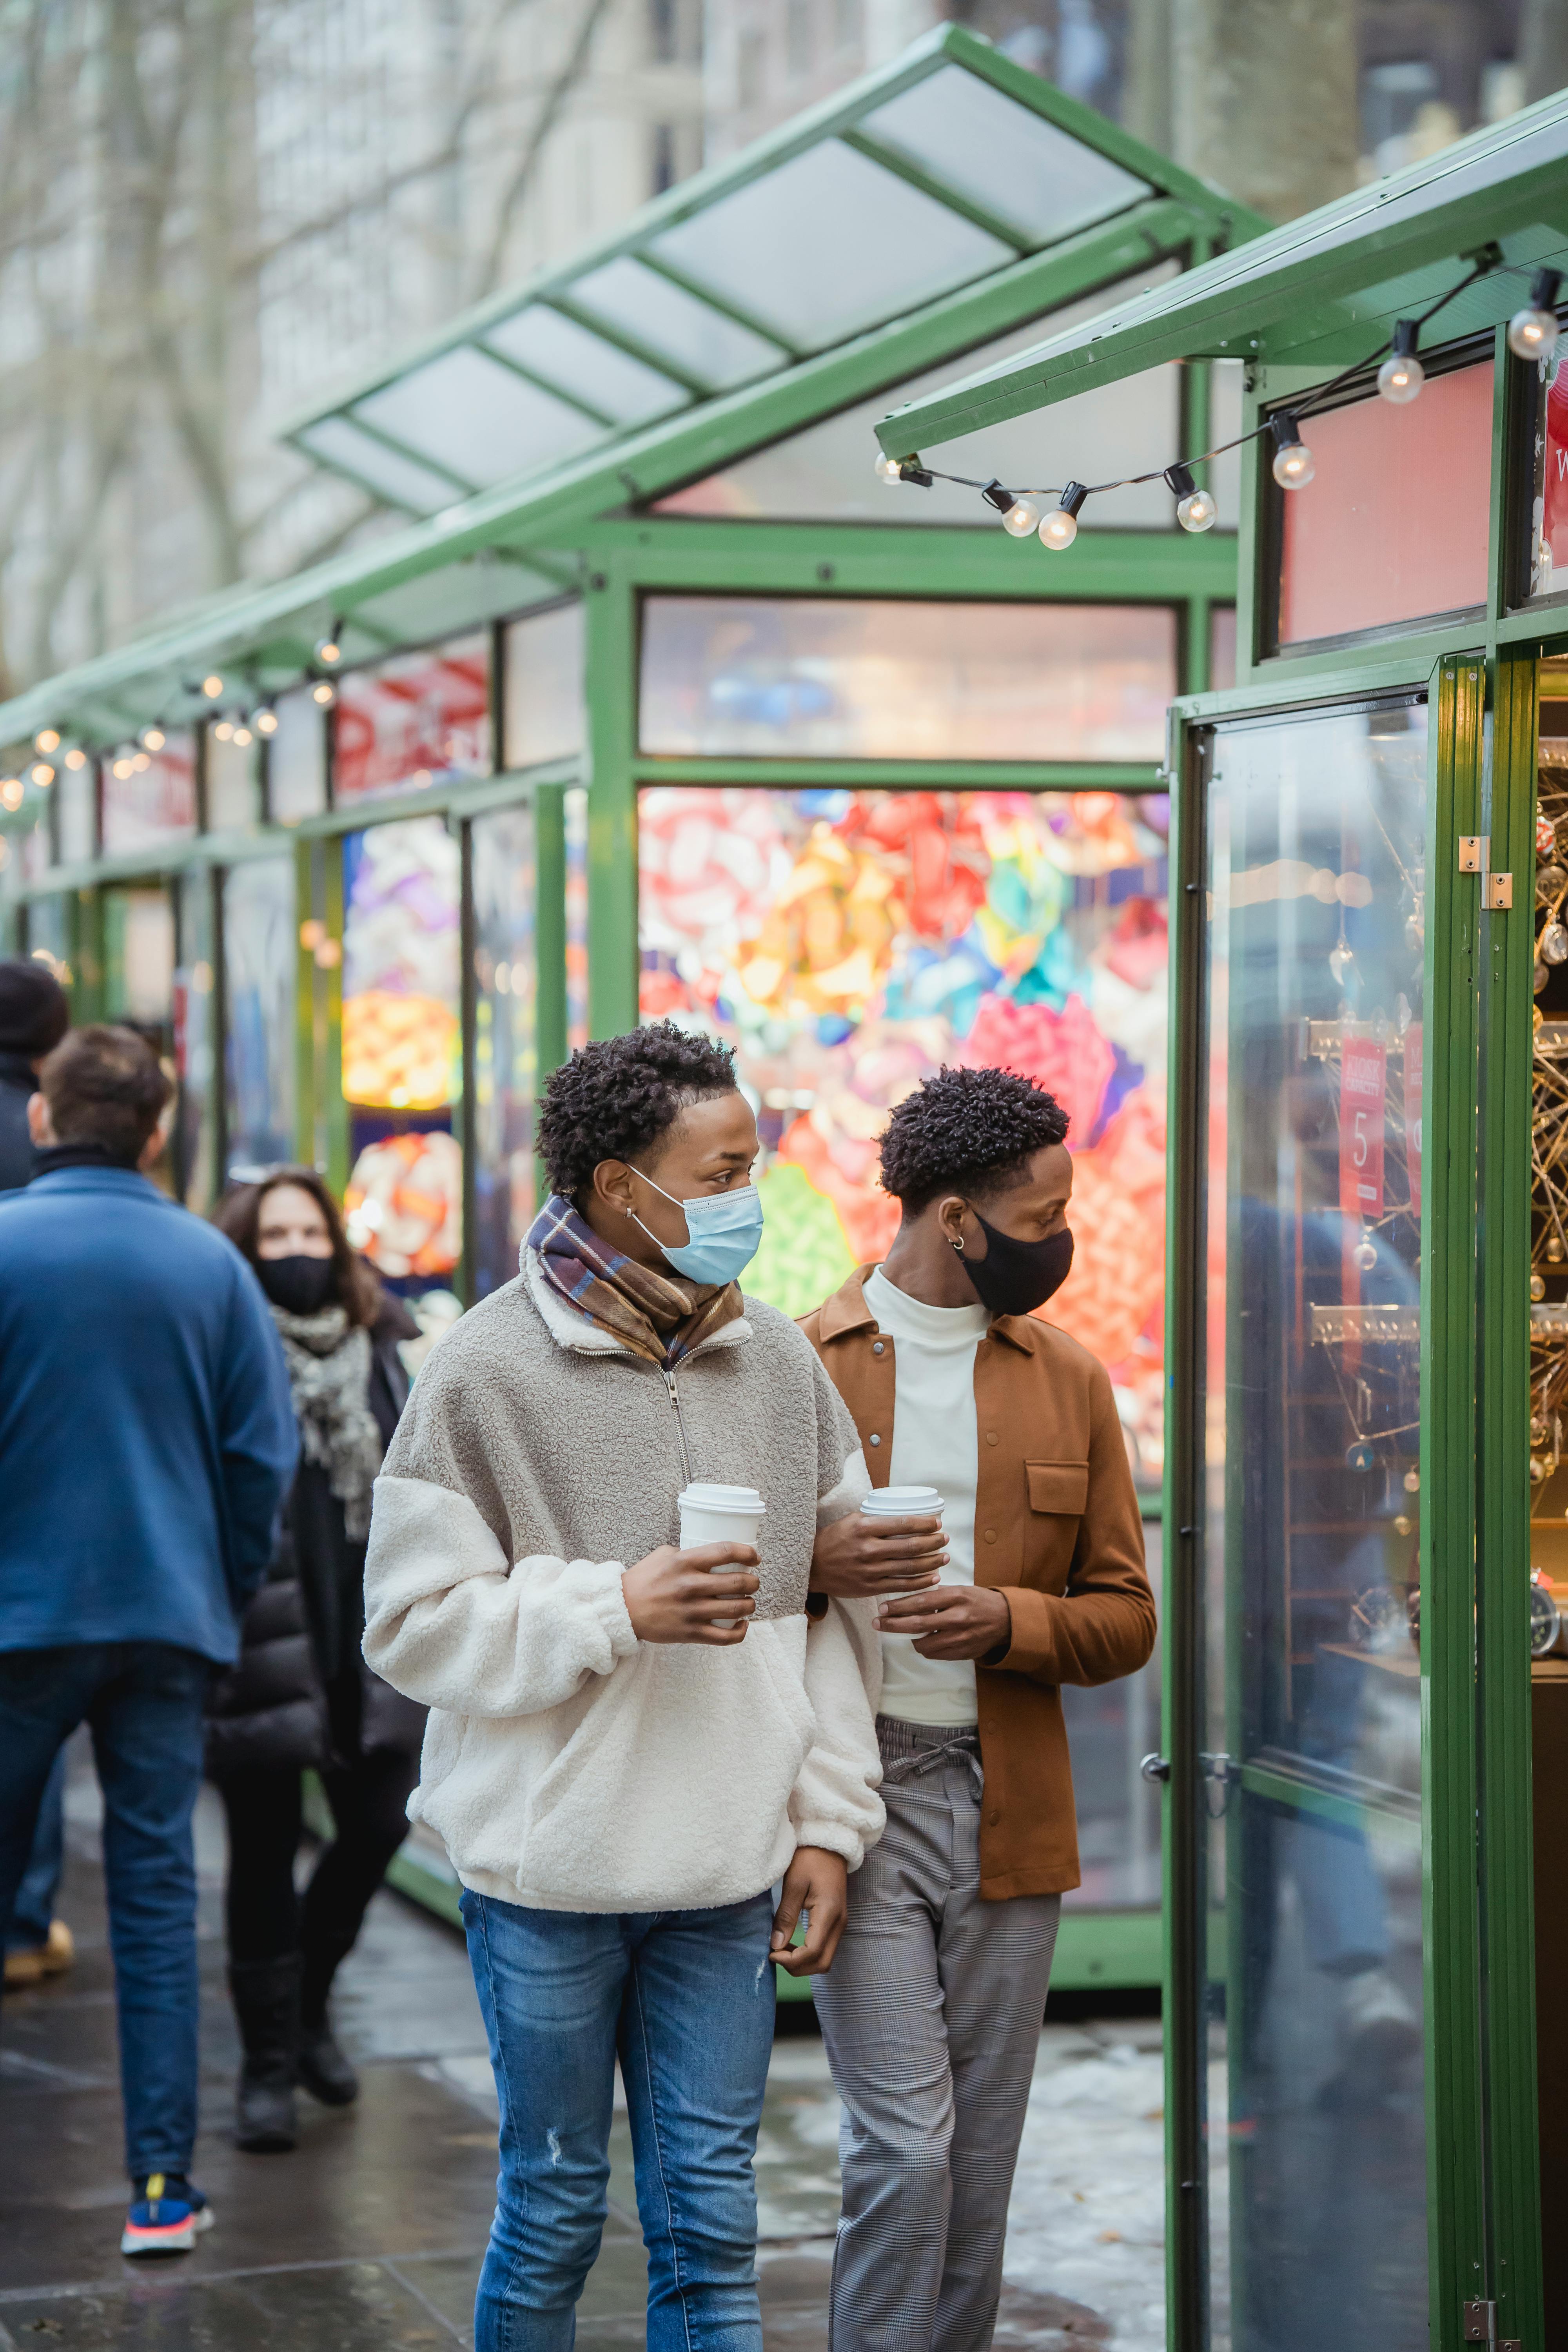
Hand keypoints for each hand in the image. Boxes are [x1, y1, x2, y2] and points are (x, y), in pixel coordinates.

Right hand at [622, 1542, 759, 1645]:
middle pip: (738, 1583)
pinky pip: (725, 1637)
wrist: (621, 1609)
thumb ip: (687, 1553)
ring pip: (736, 1610)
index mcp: (685, 1562)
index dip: (747, 1553)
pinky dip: (740, 1632)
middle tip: (753, 1583)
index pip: (726, 1551)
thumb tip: (710, 1555)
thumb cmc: (643, 1580)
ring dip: (750, 1605)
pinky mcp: (690, 1633)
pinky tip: (742, 1625)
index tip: (755, 1558)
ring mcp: (691, 1611)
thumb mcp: (663, 1555)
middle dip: (753, 1583)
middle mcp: (690, 1585)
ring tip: (748, 1602)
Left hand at [770, 1846, 848, 1976]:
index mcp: (829, 1914)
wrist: (829, 1843)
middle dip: (797, 1967)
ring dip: (803, 1962)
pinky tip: (792, 1943)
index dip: (790, 1960)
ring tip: (782, 1950)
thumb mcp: (794, 1884)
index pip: (812, 1953)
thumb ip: (786, 1916)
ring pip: (825, 1958)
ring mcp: (840, 1923)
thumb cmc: (810, 1859)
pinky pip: (825, 1948)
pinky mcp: (837, 1921)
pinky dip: (809, 1954)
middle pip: (822, 1963)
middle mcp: (839, 1923)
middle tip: (775, 1955)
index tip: (771, 1953)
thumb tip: (776, 1945)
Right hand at [809, 1511, 946, 1599]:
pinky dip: (920, 1582)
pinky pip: (901, 1586)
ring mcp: (870, 1570)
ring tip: (944, 1557)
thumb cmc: (833, 1539)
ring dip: (931, 1562)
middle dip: (933, 1542)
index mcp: (864, 1527)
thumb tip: (902, 1514)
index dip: (925, 1524)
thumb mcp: (851, 1520)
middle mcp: (868, 1549)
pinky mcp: (870, 1587)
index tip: (937, 1523)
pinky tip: (933, 1577)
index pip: (903, 1523)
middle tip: (945, 1539)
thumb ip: (875, 1517)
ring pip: (910, 1567)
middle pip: (911, 1546)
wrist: (811, 1566)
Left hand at [878, 1584, 1011, 1661]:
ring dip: (910, 1639)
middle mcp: (957, 1618)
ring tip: (905, 1632)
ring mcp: (960, 1638)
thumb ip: (936, 1595)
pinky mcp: (962, 1653)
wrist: (1006, 1620)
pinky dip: (926, 1647)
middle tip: (877, 1623)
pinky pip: (935, 1654)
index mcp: (956, 1597)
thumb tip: (907, 1600)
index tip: (882, 1608)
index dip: (899, 1606)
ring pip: (924, 1644)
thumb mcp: (959, 1590)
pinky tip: (925, 1640)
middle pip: (917, 1624)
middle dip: (893, 1624)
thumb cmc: (978, 1601)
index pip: (921, 1601)